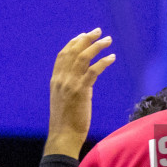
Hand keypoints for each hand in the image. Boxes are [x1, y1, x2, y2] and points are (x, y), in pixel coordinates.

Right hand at [46, 29, 115, 157]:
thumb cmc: (65, 123)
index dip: (73, 43)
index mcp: (55, 80)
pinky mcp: (80, 91)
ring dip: (96, 46)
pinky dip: (103, 62)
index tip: (83, 35)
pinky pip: (93, 71)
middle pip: (73, 51)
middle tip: (98, 31)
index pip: (62, 55)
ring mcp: (70, 84)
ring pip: (83, 57)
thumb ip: (70, 88)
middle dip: (86, 38)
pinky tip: (112, 58)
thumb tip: (83, 81)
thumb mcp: (64, 101)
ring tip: (108, 40)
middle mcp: (61, 79)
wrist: (63, 136)